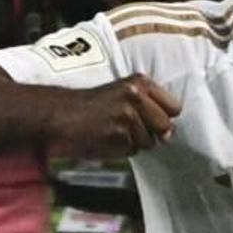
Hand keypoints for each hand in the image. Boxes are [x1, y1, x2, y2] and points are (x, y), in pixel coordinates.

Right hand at [50, 75, 180, 157]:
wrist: (58, 114)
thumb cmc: (87, 106)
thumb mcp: (121, 92)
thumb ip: (148, 105)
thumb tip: (169, 132)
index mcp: (139, 82)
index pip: (174, 106)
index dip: (164, 116)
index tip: (152, 118)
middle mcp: (135, 96)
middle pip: (165, 126)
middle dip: (151, 132)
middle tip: (128, 127)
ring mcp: (127, 116)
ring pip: (148, 142)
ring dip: (133, 142)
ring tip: (112, 131)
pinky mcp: (118, 135)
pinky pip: (132, 151)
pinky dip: (121, 150)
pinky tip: (106, 139)